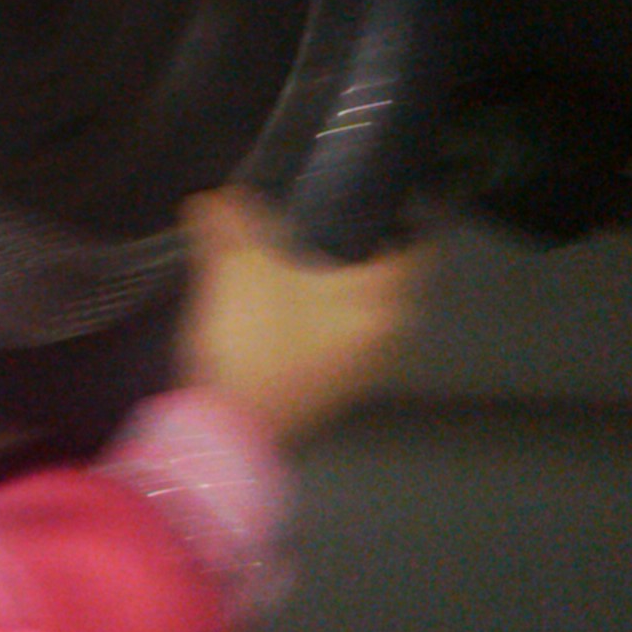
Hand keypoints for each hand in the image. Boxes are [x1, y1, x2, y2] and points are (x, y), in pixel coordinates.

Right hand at [177, 187, 431, 443]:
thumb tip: (214, 200)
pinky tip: (297, 317)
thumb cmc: (250, 345)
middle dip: (376, 262)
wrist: (228, 431)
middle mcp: (382, 338)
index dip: (412, 226)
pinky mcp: (334, 394)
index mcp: (375, 302)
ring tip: (320, 273)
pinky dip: (332, 327)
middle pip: (395, 291)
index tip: (400, 208)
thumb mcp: (235, 271)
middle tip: (352, 235)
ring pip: (371, 322)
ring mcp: (361, 372)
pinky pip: (348, 348)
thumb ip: (229, 226)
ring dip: (352, 298)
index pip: (418, 256)